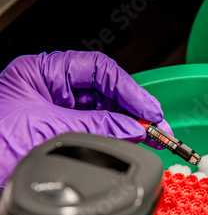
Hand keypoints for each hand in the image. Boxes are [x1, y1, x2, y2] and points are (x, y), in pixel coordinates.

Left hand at [0, 51, 171, 188]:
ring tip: (149, 138)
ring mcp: (55, 114)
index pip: (98, 69)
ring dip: (127, 126)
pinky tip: (128, 145)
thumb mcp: (47, 128)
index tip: (149, 109)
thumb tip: (132, 129)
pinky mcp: (58, 137)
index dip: (128, 88)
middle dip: (132, 108)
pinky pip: (93, 133)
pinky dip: (113, 139)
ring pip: (101, 114)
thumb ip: (95, 126)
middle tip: (157, 128)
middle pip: (104, 92)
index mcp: (42, 73)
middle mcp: (51, 91)